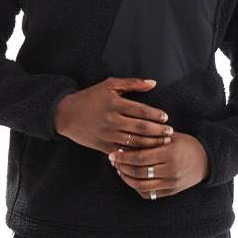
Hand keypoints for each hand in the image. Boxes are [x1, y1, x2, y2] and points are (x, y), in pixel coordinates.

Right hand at [53, 77, 173, 154]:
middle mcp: (112, 120)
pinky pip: (123, 153)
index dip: (156, 115)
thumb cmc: (91, 97)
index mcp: (115, 104)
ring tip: (163, 143)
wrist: (67, 114)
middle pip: (141, 128)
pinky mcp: (103, 147)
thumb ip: (133, 83)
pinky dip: (136, 155)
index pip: (141, 110)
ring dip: (151, 144)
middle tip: (170, 133)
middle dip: (158, 131)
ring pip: (134, 142)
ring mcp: (108, 135)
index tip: (166, 118)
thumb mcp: (110, 84)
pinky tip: (147, 154)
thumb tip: (153, 83)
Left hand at [108, 131, 208, 198]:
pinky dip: (137, 188)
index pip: (140, 157)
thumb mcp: (171, 136)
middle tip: (113, 161)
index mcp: (169, 153)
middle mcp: (170, 170)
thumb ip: (151, 138)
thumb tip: (127, 138)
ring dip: (127, 179)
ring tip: (120, 170)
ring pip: (142, 186)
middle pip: (139, 172)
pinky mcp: (172, 191)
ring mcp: (171, 183)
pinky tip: (131, 179)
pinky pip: (150, 194)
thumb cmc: (185, 144)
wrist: (206, 159)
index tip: (113, 153)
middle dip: (122, 167)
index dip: (124, 157)